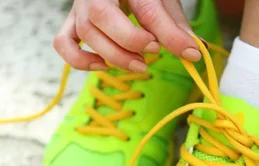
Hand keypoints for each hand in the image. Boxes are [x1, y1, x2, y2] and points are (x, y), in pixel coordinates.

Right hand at [53, 0, 200, 71]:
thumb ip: (176, 24)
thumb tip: (195, 51)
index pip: (145, 6)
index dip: (166, 33)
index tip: (188, 51)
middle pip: (101, 17)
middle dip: (130, 43)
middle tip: (155, 53)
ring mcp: (79, 6)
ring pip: (86, 32)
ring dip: (114, 55)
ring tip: (139, 64)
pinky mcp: (73, 22)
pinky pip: (64, 42)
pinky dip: (80, 59)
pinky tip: (102, 65)